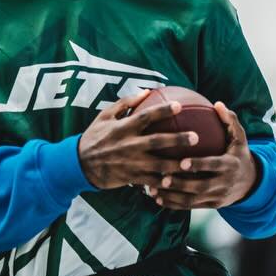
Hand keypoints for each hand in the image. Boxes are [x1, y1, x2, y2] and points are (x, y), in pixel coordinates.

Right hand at [77, 90, 203, 190]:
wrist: (79, 165)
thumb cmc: (95, 137)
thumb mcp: (104, 116)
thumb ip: (125, 103)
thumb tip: (146, 92)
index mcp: (123, 128)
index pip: (145, 117)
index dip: (162, 111)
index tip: (179, 106)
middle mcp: (128, 145)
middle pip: (157, 142)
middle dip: (177, 139)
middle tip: (196, 137)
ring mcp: (131, 163)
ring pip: (158, 165)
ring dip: (177, 165)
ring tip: (194, 164)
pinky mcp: (131, 177)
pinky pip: (151, 181)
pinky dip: (165, 183)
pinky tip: (179, 182)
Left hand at [144, 102, 257, 209]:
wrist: (251, 182)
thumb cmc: (238, 153)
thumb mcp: (239, 138)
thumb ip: (230, 121)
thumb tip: (217, 104)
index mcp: (231, 165)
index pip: (214, 166)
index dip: (199, 165)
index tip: (182, 162)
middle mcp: (225, 183)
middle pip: (201, 187)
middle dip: (181, 184)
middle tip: (162, 177)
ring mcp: (218, 197)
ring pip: (193, 200)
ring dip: (172, 196)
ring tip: (153, 189)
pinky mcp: (211, 205)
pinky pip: (190, 206)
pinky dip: (173, 204)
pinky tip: (156, 198)